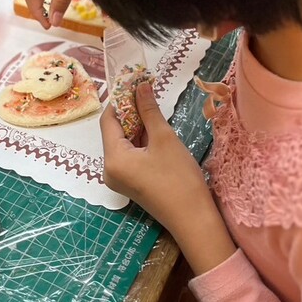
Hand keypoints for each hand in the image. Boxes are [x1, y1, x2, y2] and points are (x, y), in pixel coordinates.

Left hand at [101, 82, 236, 273]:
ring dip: (137, 125)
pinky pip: (130, 154)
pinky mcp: (130, 183)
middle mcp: (109, 169)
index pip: (108, 120)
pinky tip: (154, 129)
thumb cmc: (179, 177)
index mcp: (112, 158)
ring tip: (153, 108)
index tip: (135, 83)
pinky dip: (140, 141)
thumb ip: (149, 110)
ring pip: (123, 142)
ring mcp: (119, 178)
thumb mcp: (164, 139)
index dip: (120, 99)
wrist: (193, 219)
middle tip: (147, 93)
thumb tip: (141, 85)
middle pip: (114, 131)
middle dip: (130, 111)